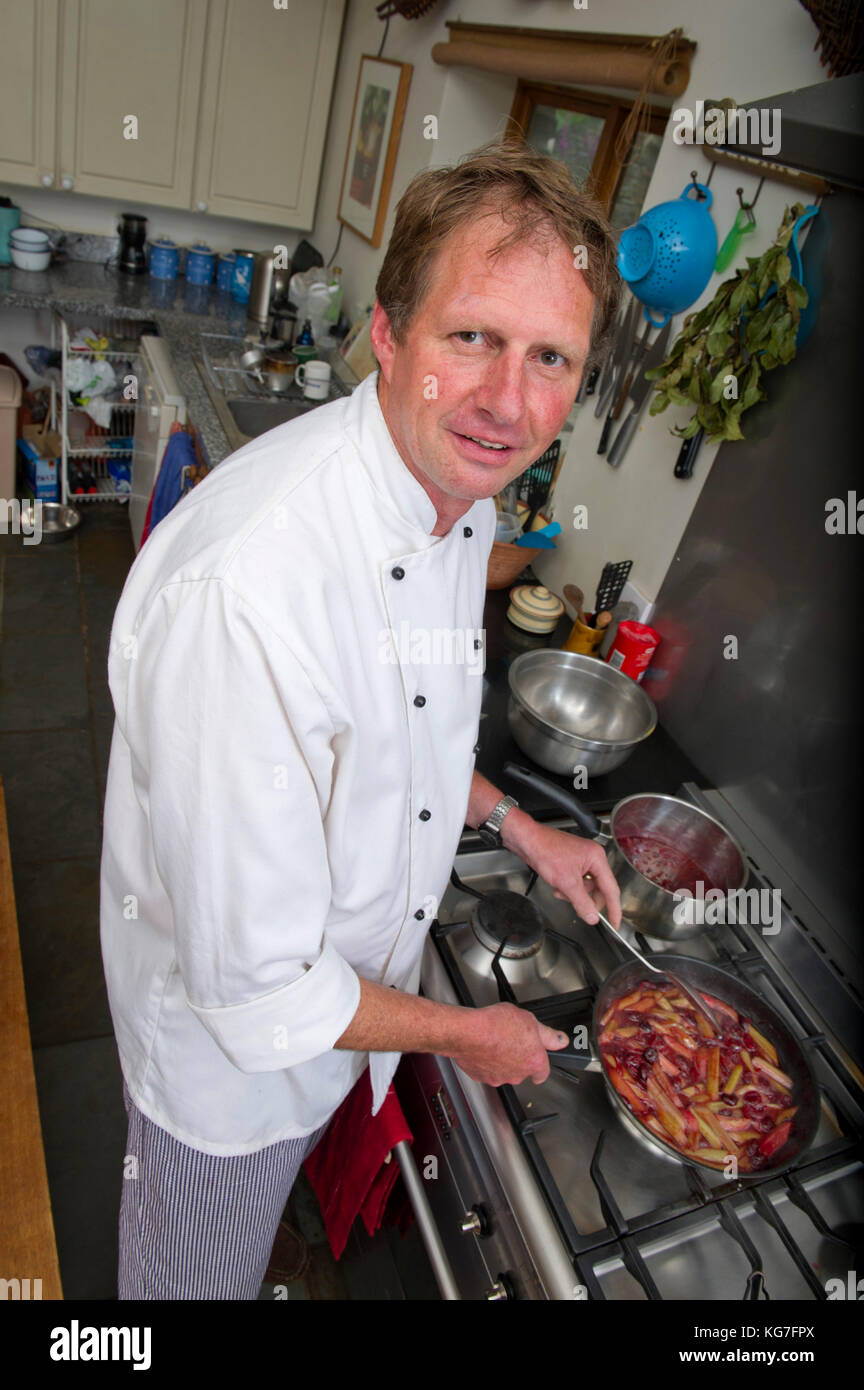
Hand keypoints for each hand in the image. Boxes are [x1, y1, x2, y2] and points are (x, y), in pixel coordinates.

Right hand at [448, 1003, 568, 1085]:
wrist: (468, 1032)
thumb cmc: (495, 1025)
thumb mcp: (529, 1020)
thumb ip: (548, 1034)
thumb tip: (561, 1040)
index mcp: (533, 1062)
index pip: (543, 1073)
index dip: (540, 1064)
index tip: (537, 1057)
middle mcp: (518, 1075)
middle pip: (522, 1070)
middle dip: (518, 1058)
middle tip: (511, 1039)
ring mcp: (499, 1078)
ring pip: (504, 1071)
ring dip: (502, 1060)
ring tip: (495, 1040)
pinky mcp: (481, 1077)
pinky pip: (487, 1071)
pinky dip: (486, 1062)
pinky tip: (484, 1046)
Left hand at [517, 821, 621, 927]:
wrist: (527, 840)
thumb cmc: (545, 849)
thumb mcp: (566, 882)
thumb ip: (582, 902)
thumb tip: (592, 916)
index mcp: (597, 858)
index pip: (611, 889)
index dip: (614, 909)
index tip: (615, 924)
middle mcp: (592, 858)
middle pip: (598, 889)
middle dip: (585, 899)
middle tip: (580, 910)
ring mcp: (582, 860)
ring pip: (585, 887)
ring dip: (573, 894)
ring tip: (560, 890)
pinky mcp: (571, 863)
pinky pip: (576, 882)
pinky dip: (567, 888)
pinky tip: (557, 885)